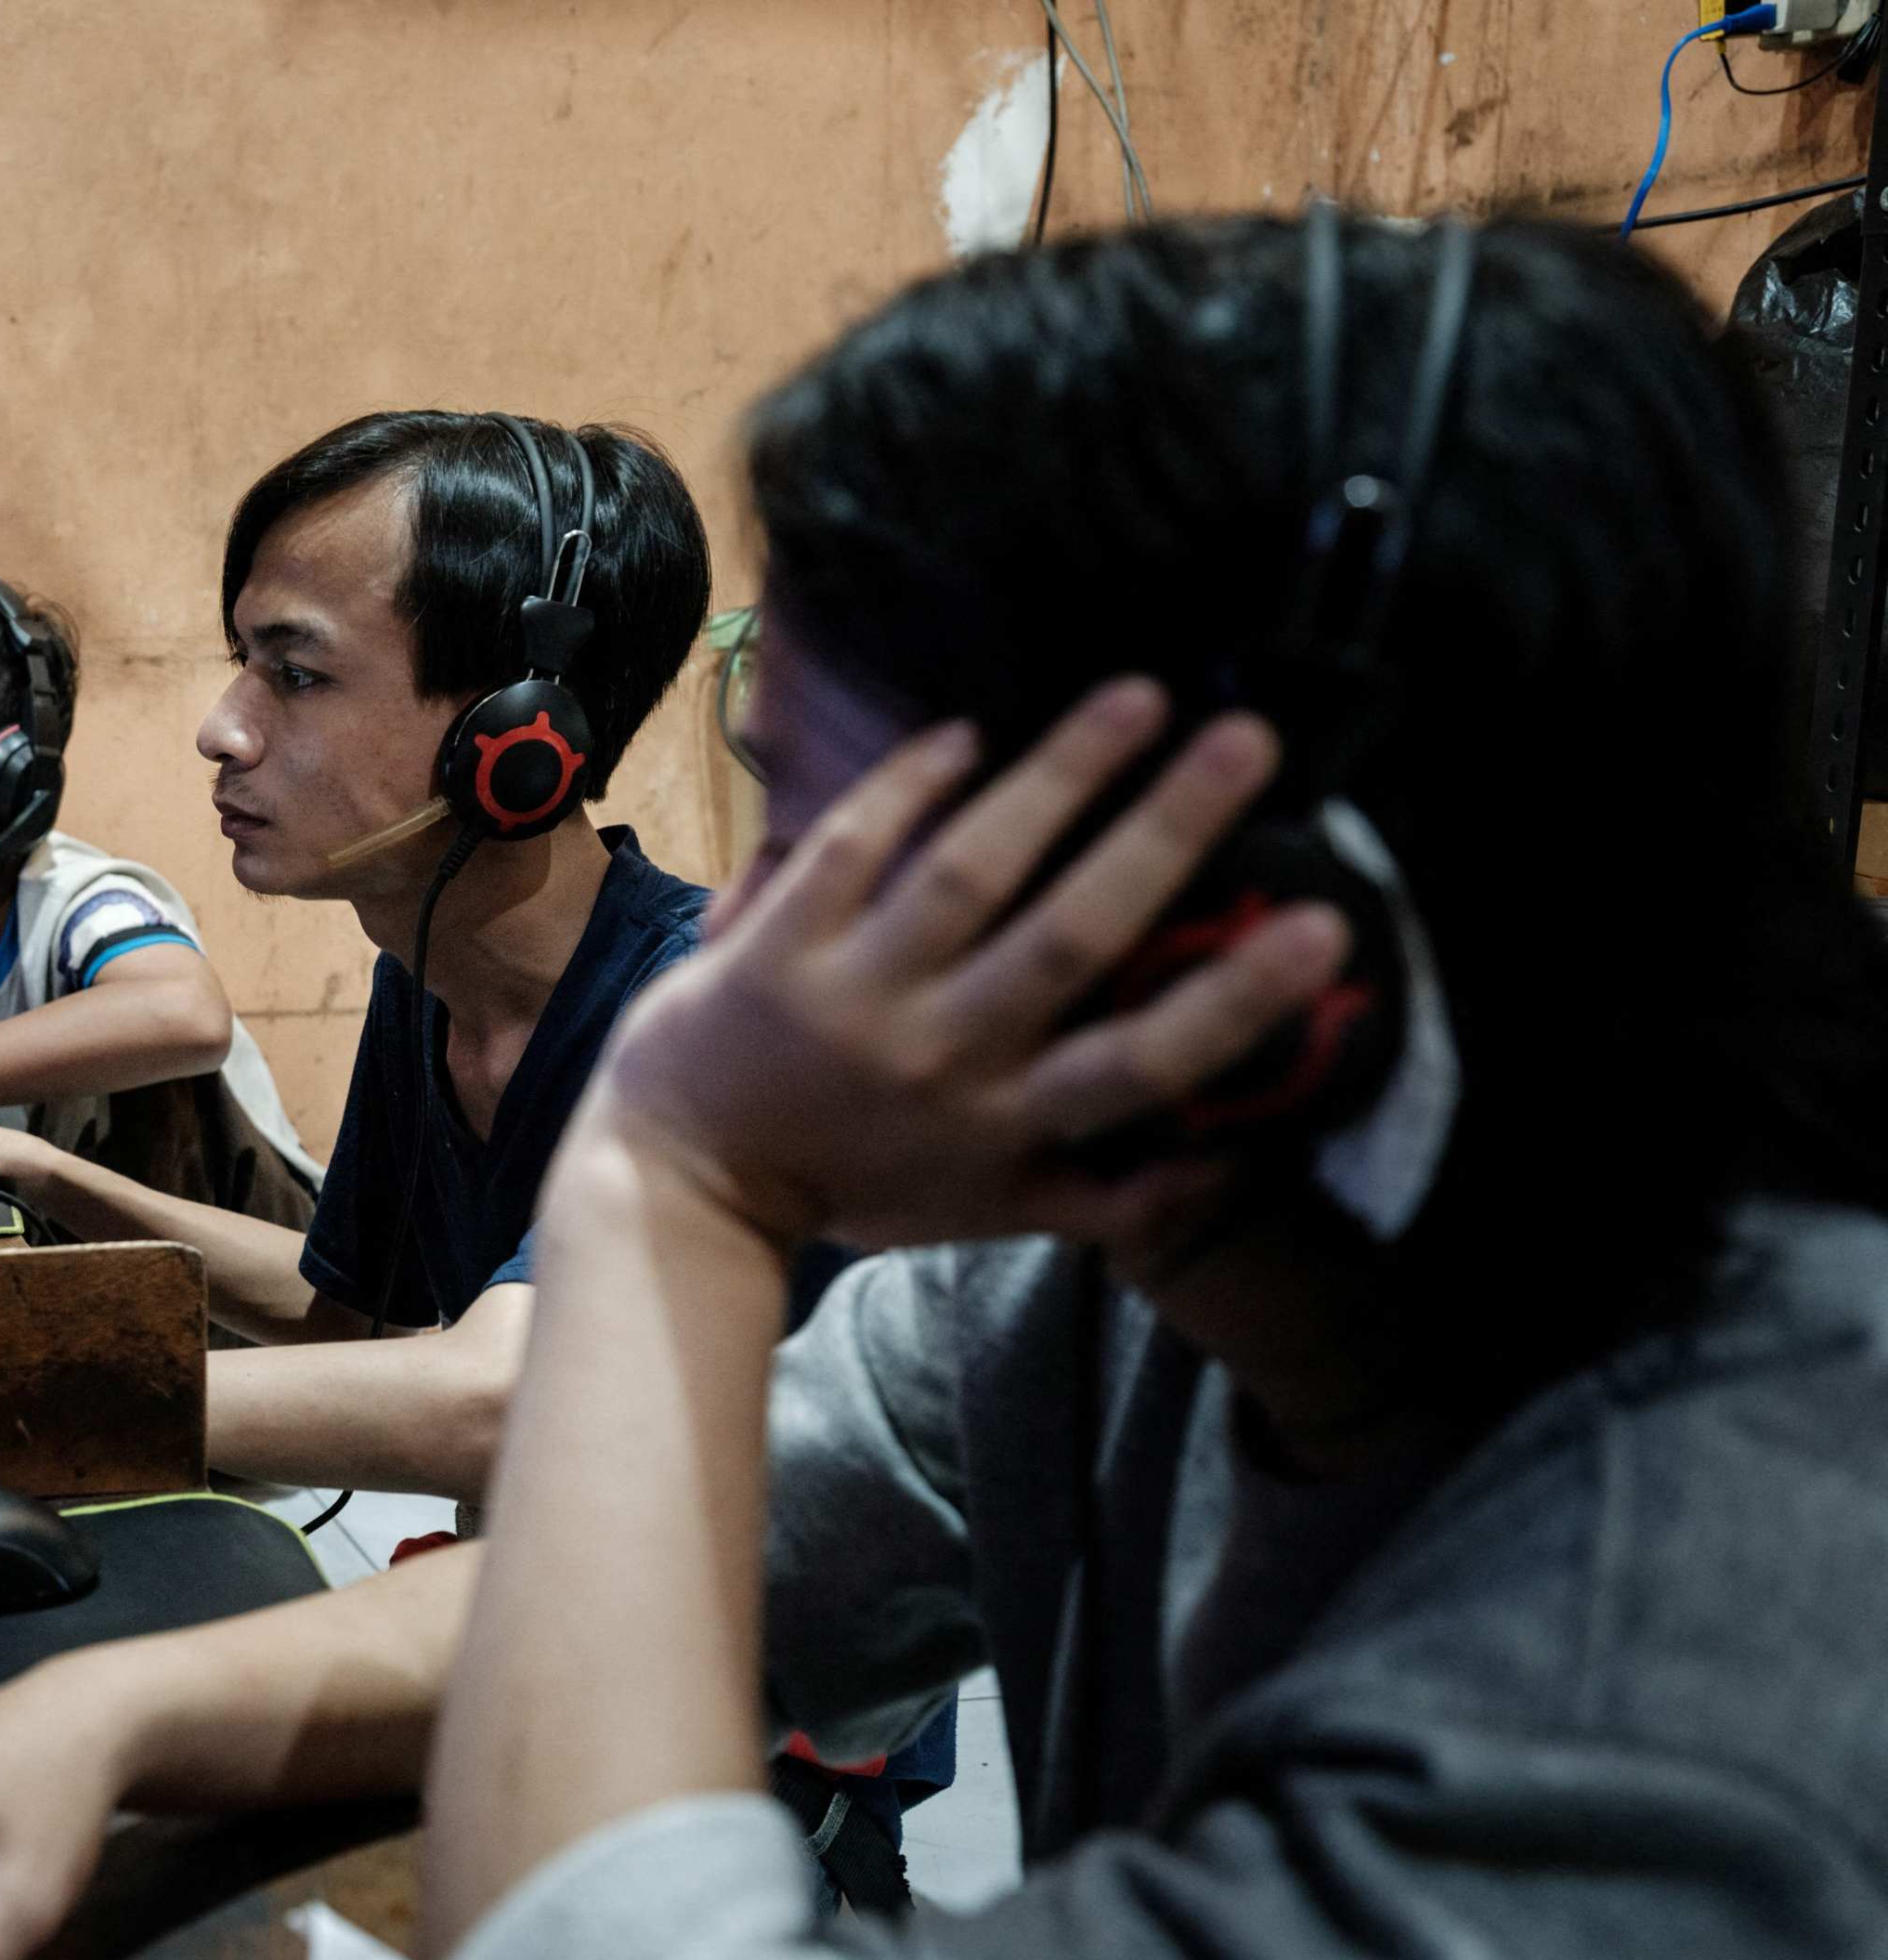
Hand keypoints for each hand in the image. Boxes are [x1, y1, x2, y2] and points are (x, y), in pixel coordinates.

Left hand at [575, 680, 1349, 1256]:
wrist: (686, 1182)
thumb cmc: (853, 1186)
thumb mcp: (983, 1211)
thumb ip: (1100, 1197)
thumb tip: (1224, 1164)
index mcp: (1006, 1123)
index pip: (1143, 1063)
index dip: (1235, 1002)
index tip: (1323, 928)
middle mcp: (941, 1056)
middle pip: (1074, 936)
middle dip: (1166, 834)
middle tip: (1249, 741)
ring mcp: (855, 995)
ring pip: (970, 873)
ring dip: (1059, 777)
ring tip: (1140, 697)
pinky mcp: (775, 947)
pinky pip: (850, 849)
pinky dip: (908, 787)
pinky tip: (970, 731)